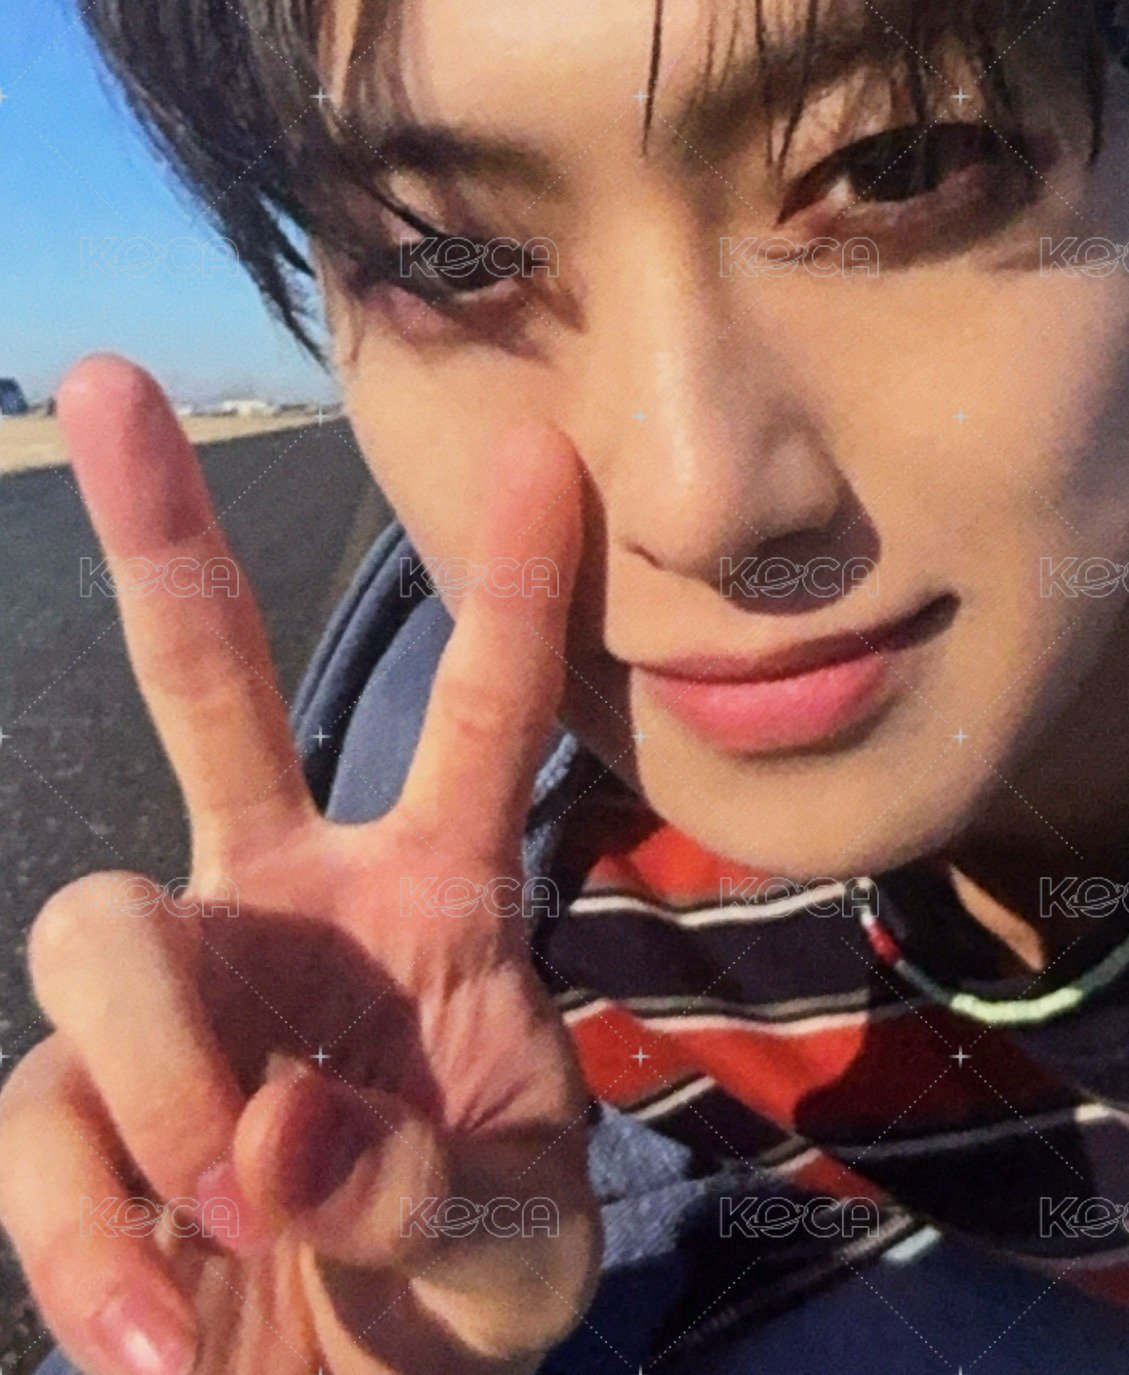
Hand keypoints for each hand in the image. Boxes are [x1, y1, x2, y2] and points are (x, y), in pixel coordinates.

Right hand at [0, 356, 601, 1374]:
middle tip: (109, 386)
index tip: (542, 450)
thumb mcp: (510, 1253)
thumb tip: (264, 1141)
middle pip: (210, 683)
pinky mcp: (73, 1106)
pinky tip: (158, 1332)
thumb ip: (425, 1188)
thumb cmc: (458, 1290)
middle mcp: (286, 897)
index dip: (514, 590)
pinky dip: (88, 1243)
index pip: (480, 717)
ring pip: (99, 924)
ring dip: (166, 1079)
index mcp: (432, 896)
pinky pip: (39, 1124)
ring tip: (232, 1214)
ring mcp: (173, 987)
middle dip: (161, 538)